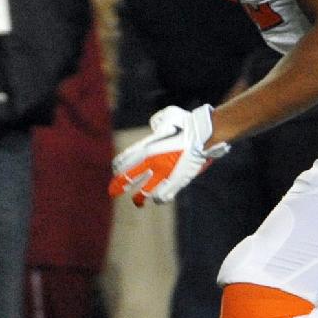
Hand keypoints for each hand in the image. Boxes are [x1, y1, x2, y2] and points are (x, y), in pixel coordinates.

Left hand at [109, 104, 230, 206]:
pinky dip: (159, 199)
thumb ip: (157, 122)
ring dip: (140, 197)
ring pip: (145, 193)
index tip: (116, 171)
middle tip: (114, 191)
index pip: (124, 162)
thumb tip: (156, 127)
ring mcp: (164, 174)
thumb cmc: (186, 122)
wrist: (203, 134)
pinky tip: (157, 199)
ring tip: (138, 201)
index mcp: (147, 147)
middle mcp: (152, 163)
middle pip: (128, 179)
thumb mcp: (167, 116)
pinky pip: (163, 196)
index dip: (117, 168)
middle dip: (119, 186)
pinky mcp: (177, 182)